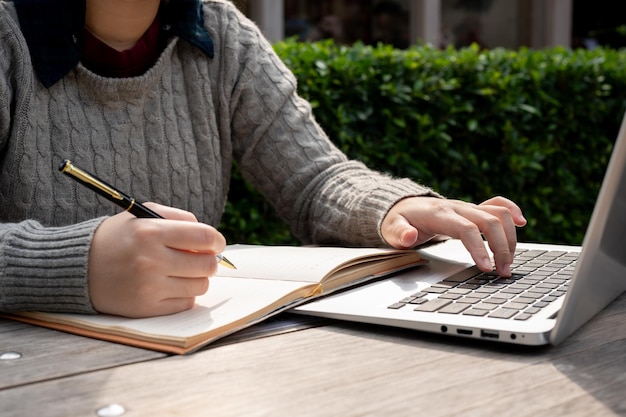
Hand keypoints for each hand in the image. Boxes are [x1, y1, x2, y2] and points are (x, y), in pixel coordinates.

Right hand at [88, 203, 225, 317]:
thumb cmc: (118, 238)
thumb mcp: (143, 216)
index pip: (205, 237)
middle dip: (210, 261)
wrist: (78, 268)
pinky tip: (171, 285)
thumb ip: (180, 218)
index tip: (216, 243)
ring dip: (198, 278)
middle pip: (207, 265)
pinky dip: (184, 294)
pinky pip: (186, 303)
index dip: (217, 241)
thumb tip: (211, 238)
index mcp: (151, 232)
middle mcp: (151, 260)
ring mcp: (149, 287)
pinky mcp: (146, 308)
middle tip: (201, 258)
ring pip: (200, 286)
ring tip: (183, 272)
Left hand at [381, 196, 526, 276]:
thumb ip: (399, 233)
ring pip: (498, 214)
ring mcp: (467, 207)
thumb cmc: (399, 220)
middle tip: (503, 272)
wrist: (402, 206)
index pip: (466, 229)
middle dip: (501, 248)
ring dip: (509, 237)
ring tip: (508, 262)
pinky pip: (497, 204)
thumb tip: (409, 236)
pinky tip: (522, 223)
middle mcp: (457, 207)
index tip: (487, 268)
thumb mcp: (391, 229)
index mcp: (439, 213)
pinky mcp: (473, 209)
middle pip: (489, 221)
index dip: (479, 248)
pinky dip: (512, 211)